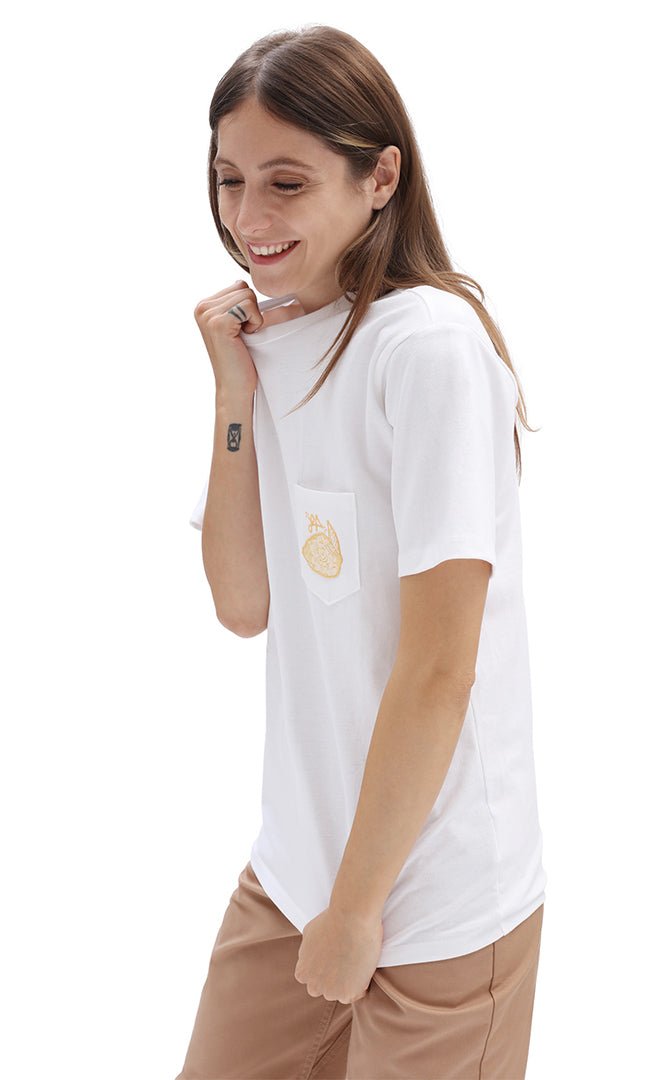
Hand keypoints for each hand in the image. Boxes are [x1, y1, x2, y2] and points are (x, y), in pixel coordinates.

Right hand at [193, 279, 263, 397]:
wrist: (236, 386)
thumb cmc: (243, 358)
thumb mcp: (241, 325)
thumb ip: (245, 303)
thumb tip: (292, 299)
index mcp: (205, 305)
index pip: (239, 286)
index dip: (249, 308)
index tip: (241, 330)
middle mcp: (202, 307)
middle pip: (243, 288)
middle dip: (252, 312)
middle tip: (242, 336)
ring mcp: (207, 314)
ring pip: (248, 296)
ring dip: (253, 318)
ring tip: (242, 338)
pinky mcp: (218, 323)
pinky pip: (249, 306)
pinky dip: (254, 322)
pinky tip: (243, 339)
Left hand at [294, 905, 383, 1003]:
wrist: (351, 918)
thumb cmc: (332, 919)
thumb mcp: (310, 933)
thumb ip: (309, 949)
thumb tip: (314, 950)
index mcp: (302, 972)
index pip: (312, 979)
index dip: (324, 970)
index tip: (334, 961)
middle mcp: (313, 985)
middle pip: (325, 989)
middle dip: (334, 979)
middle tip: (346, 962)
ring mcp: (330, 991)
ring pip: (340, 993)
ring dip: (348, 982)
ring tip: (357, 962)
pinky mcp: (347, 993)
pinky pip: (356, 994)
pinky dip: (361, 984)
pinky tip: (364, 968)